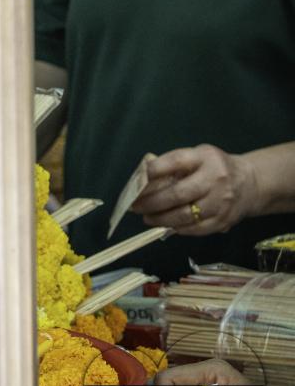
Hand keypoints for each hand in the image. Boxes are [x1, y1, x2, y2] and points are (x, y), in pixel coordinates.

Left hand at [131, 145, 259, 235]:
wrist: (250, 183)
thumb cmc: (213, 168)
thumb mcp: (196, 156)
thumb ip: (172, 164)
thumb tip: (142, 178)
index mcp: (205, 157)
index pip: (175, 161)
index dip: (153, 170)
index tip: (137, 180)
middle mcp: (215, 179)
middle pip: (177, 194)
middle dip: (151, 202)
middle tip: (135, 207)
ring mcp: (221, 201)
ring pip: (185, 215)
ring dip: (161, 219)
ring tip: (147, 218)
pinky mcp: (224, 220)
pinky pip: (195, 228)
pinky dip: (177, 228)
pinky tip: (166, 224)